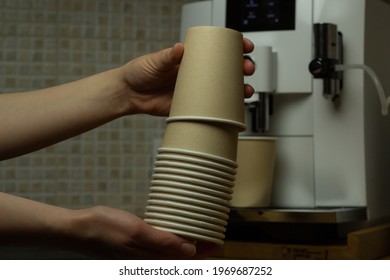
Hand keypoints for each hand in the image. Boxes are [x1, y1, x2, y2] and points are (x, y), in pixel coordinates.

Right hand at [70, 206, 217, 258]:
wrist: (80, 229)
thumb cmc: (106, 228)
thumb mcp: (137, 232)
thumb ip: (163, 243)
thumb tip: (191, 252)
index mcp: (151, 261)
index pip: (184, 262)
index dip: (204, 254)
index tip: (218, 243)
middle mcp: (149, 261)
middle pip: (180, 259)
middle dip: (199, 250)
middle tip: (213, 235)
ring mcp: (142, 255)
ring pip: (171, 254)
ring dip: (186, 245)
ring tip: (200, 233)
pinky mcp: (137, 248)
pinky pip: (160, 248)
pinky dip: (172, 241)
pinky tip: (175, 232)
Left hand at [121, 38, 254, 115]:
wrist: (129, 95)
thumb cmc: (139, 72)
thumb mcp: (154, 61)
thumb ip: (167, 56)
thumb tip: (180, 48)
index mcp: (189, 59)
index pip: (216, 50)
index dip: (234, 47)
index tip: (245, 46)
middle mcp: (196, 74)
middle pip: (225, 70)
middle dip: (242, 68)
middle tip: (247, 68)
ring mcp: (195, 90)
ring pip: (222, 90)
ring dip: (238, 90)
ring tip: (246, 90)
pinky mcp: (190, 106)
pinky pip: (210, 107)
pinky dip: (222, 108)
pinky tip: (232, 107)